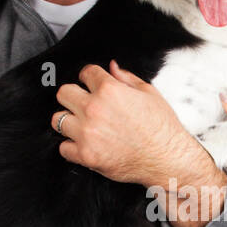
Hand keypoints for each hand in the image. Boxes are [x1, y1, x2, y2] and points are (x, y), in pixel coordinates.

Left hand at [54, 60, 226, 226]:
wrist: (168, 158)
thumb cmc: (162, 128)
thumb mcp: (149, 94)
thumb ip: (126, 78)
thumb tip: (112, 67)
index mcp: (109, 90)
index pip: (85, 73)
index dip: (89, 78)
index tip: (90, 84)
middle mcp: (94, 109)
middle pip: (64, 93)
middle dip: (74, 96)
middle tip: (83, 104)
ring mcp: (87, 133)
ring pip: (58, 120)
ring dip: (69, 122)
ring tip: (83, 126)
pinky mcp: (86, 155)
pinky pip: (63, 148)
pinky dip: (72, 147)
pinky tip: (85, 144)